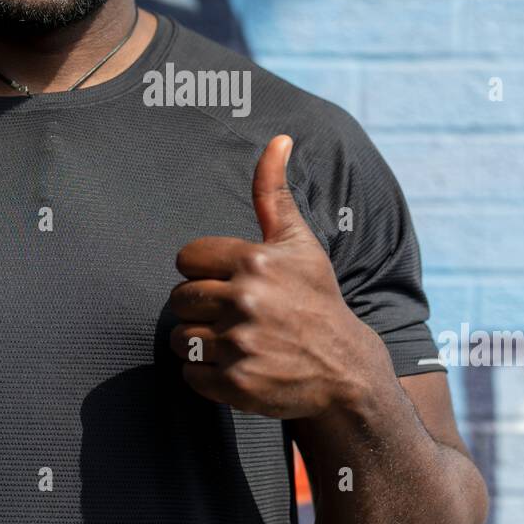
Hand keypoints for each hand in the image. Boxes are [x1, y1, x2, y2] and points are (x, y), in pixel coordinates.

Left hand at [169, 135, 389, 419]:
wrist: (345, 369)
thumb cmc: (316, 299)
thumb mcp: (299, 242)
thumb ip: (274, 192)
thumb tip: (278, 138)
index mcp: (255, 261)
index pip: (185, 260)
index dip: (203, 272)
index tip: (230, 283)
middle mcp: (247, 300)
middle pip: (178, 300)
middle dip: (200, 307)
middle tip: (234, 315)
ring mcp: (241, 344)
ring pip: (181, 338)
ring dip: (199, 343)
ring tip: (234, 342)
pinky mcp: (237, 384)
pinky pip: (190, 375)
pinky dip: (206, 376)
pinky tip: (236, 367)